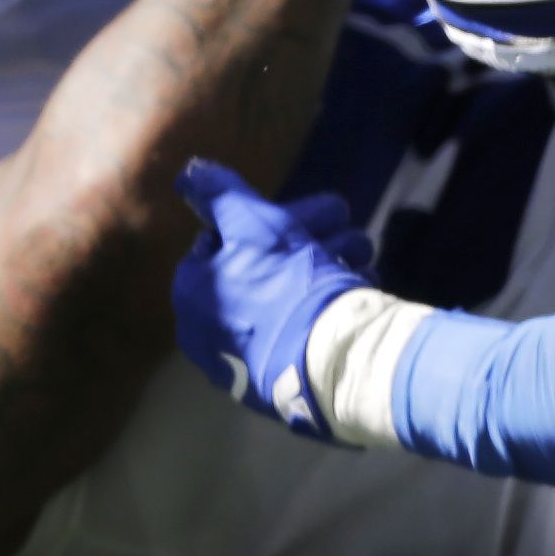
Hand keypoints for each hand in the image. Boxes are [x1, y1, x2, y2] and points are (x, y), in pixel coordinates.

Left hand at [171, 158, 372, 442]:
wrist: (329, 359)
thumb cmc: (285, 281)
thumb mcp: (251, 223)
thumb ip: (219, 194)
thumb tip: (188, 172)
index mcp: (193, 293)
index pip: (228, 240)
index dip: (277, 219)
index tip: (323, 214)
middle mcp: (208, 331)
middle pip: (264, 269)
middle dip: (313, 242)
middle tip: (353, 232)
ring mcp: (243, 362)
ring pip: (288, 298)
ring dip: (329, 267)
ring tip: (367, 257)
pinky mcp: (279, 383)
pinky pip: (299, 331)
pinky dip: (326, 305)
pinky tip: (361, 289)